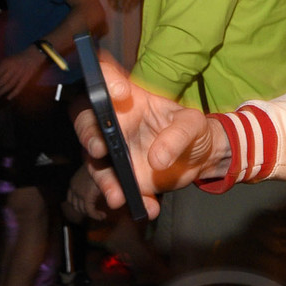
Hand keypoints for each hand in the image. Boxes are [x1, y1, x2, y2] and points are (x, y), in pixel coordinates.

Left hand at [0, 48, 46, 99]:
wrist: (34, 56)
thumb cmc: (18, 58)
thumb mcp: (8, 59)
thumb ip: (1, 68)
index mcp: (7, 63)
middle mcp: (12, 69)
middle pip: (2, 81)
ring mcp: (20, 74)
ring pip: (9, 85)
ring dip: (1, 91)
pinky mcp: (26, 78)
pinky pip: (19, 87)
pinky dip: (14, 93)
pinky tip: (8, 98)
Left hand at [64, 166, 107, 220]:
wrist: (105, 158)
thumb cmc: (104, 163)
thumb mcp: (96, 173)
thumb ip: (94, 183)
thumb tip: (99, 191)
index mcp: (74, 182)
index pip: (71, 199)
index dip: (80, 206)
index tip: (90, 209)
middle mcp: (74, 187)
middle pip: (75, 206)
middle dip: (85, 211)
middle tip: (95, 213)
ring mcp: (79, 192)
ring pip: (82, 210)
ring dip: (91, 214)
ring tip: (100, 215)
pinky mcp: (87, 196)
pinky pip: (90, 211)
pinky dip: (96, 215)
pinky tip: (102, 216)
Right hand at [73, 56, 225, 219]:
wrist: (199, 158)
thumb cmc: (193, 130)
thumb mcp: (194, 124)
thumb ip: (179, 134)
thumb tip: (157, 160)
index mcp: (129, 98)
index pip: (105, 78)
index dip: (104, 80)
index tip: (121, 92)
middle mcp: (114, 122)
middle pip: (86, 120)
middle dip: (88, 134)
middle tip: (100, 149)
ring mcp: (114, 150)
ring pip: (95, 162)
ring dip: (105, 180)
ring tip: (119, 196)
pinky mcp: (120, 176)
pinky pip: (116, 188)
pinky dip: (131, 199)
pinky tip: (148, 207)